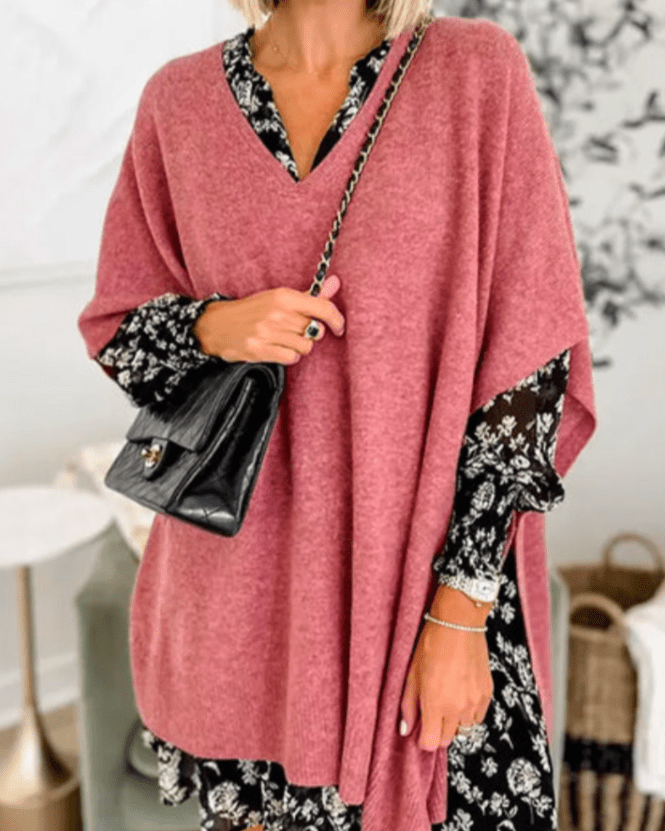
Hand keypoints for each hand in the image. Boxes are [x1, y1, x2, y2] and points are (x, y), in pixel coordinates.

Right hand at [193, 275, 344, 363]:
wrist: (218, 325)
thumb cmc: (252, 310)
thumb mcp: (280, 298)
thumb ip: (311, 295)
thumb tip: (336, 282)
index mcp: (284, 297)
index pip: (323, 308)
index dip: (336, 320)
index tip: (339, 327)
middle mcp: (278, 314)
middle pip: (315, 331)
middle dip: (309, 333)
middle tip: (295, 329)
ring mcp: (268, 333)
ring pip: (305, 347)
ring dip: (299, 346)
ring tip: (283, 339)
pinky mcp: (260, 350)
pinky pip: (291, 358)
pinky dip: (288, 356)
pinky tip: (277, 348)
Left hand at [399, 618, 493, 750]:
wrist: (459, 624)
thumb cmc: (431, 644)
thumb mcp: (412, 673)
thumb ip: (408, 704)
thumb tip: (405, 728)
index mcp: (435, 704)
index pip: (431, 743)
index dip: (423, 740)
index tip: (420, 730)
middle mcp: (457, 708)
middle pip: (447, 739)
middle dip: (437, 731)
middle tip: (431, 713)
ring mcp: (474, 702)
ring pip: (464, 729)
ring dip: (454, 722)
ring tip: (447, 701)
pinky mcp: (487, 693)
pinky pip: (478, 716)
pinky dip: (469, 712)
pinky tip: (461, 695)